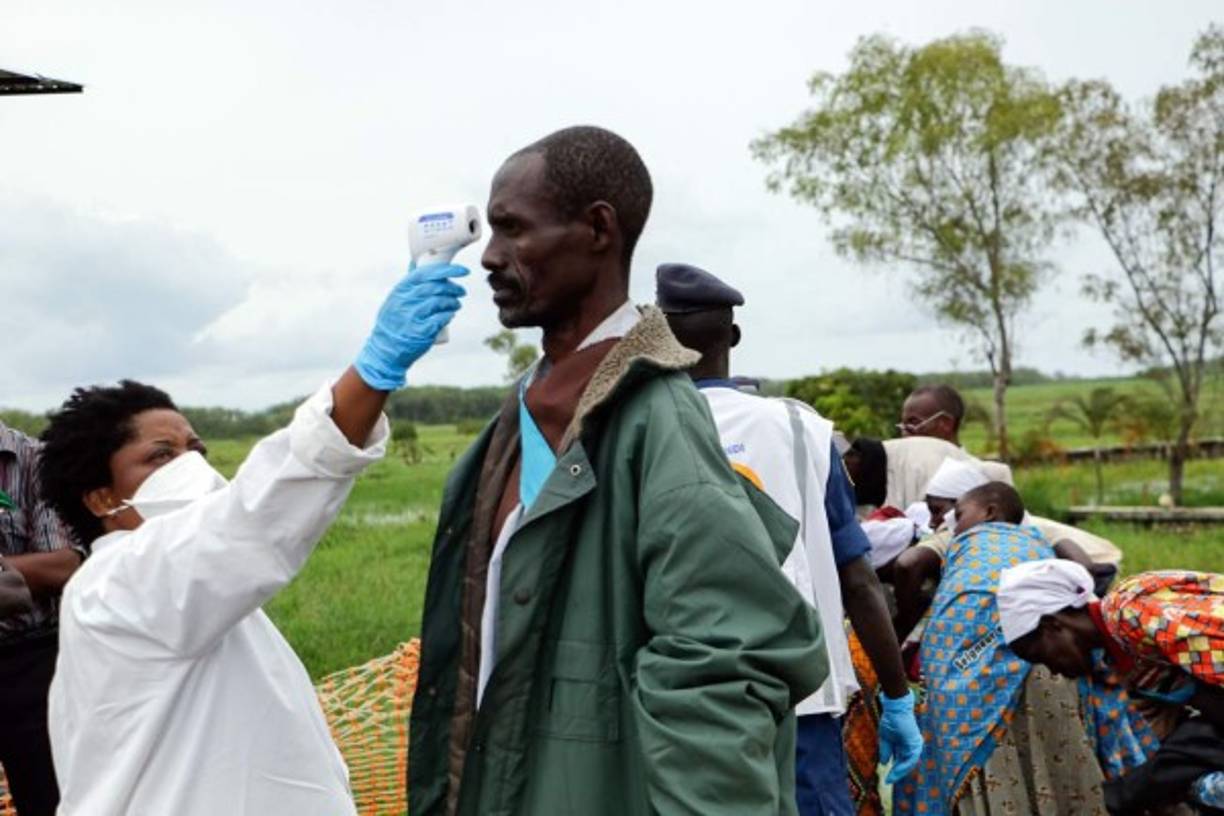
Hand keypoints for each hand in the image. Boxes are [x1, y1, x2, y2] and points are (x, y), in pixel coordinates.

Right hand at [354, 263, 467, 390]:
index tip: (463, 271)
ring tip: (456, 304)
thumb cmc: (394, 321)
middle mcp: (406, 300)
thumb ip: (408, 283)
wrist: (385, 349)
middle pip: (436, 287)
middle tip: (461, 291)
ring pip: (440, 302)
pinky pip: (440, 319)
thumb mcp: (395, 299)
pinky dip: (449, 315)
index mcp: (401, 289)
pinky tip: (451, 315)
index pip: (427, 273)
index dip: (448, 270)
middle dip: (454, 288)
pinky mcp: (420, 331)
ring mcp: (412, 316)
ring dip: (453, 302)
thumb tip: (416, 262)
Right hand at [879, 688, 923, 783]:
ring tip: (891, 778)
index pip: (901, 761)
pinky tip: (895, 771)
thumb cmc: (890, 720)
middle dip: (897, 773)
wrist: (894, 708)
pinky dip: (902, 766)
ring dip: (899, 772)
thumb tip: (883, 763)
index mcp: (906, 744)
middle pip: (905, 764)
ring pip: (908, 763)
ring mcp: (915, 745)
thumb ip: (886, 751)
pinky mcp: (915, 743)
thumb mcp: (886, 739)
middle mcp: (913, 746)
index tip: (886, 778)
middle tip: (888, 781)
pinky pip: (910, 759)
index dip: (894, 770)